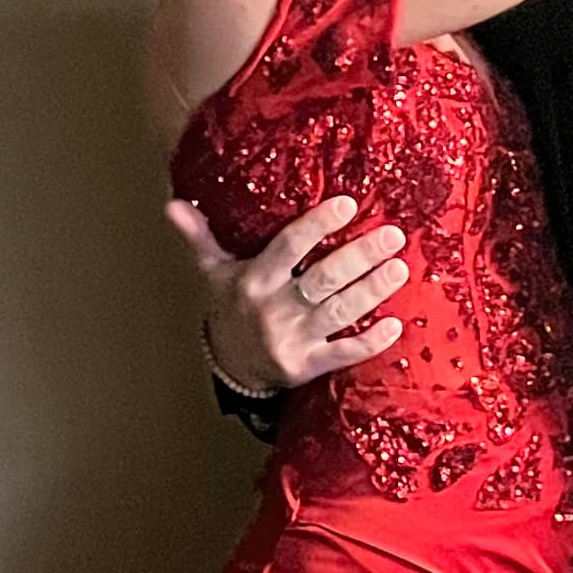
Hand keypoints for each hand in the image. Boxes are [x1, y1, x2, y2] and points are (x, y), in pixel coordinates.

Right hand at [167, 195, 408, 395]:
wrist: (232, 368)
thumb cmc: (232, 308)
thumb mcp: (214, 272)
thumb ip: (201, 236)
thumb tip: (173, 204)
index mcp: (254, 280)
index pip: (288, 247)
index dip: (317, 225)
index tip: (347, 204)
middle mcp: (274, 309)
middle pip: (322, 279)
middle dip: (359, 256)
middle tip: (392, 235)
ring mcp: (293, 339)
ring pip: (339, 313)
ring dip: (372, 291)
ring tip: (399, 268)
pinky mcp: (309, 366)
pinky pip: (343, 354)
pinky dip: (369, 342)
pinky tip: (395, 324)